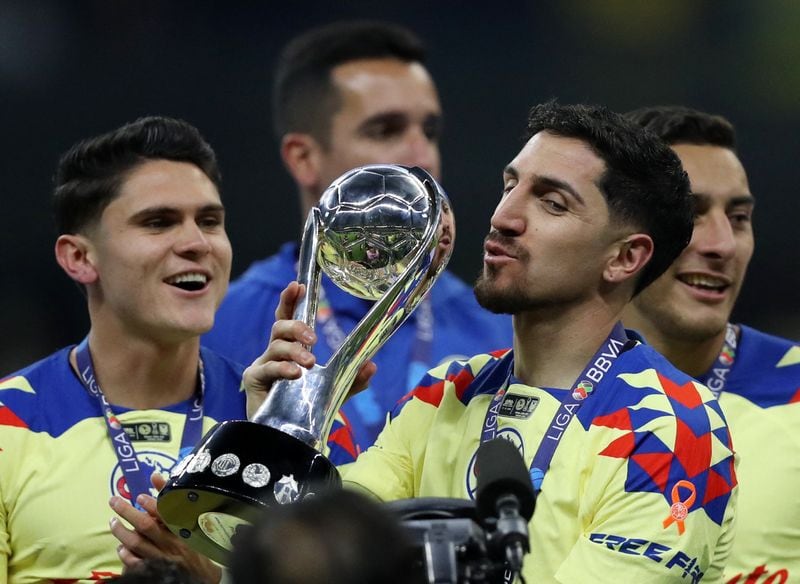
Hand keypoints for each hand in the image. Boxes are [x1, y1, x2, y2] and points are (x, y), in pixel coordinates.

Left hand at [109, 472, 221, 583]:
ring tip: (113, 522)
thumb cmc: (193, 540)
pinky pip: (135, 562)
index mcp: (181, 527)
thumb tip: (154, 476)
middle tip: (114, 501)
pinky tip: (121, 547)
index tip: (140, 496)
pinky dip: (125, 554)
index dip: (152, 504)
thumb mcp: (187, 517)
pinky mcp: (154, 569)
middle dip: (127, 512)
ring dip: (121, 532)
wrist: (201, 573)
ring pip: (137, 544)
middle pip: (146, 526)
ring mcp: (161, 557)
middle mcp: (171, 542)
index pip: (166, 513)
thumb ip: (170, 497)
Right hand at [242, 282, 376, 418]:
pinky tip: (295, 374)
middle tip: (314, 337)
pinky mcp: (253, 381)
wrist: (284, 435)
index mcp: (291, 349)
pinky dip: (282, 368)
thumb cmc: (303, 408)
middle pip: (279, 326)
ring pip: (274, 345)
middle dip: (296, 325)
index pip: (288, 317)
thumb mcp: (334, 392)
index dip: (291, 300)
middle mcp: (274, 353)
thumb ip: (352, 379)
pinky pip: (266, 368)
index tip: (298, 285)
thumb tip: (371, 366)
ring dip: (293, 350)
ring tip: (309, 363)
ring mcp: (262, 365)